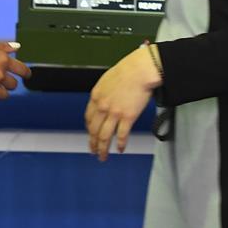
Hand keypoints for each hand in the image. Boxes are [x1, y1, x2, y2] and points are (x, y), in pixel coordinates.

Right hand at [0, 39, 30, 106]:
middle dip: (9, 82)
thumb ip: (2, 46)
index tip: (26, 75)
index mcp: (2, 60)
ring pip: (4, 96)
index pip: (23, 71)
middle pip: (14, 85)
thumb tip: (17, 47)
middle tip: (0, 78)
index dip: (26, 73)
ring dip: (0, 92)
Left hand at [85, 45, 161, 160]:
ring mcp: (114, 113)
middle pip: (94, 130)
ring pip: (104, 136)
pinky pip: (121, 135)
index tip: (90, 134)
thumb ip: (104, 93)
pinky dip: (120, 144)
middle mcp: (102, 106)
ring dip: (102, 149)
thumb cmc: (127, 71)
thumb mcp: (107, 80)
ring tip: (102, 156)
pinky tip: (119, 149)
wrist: (139, 70)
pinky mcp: (127, 117)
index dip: (89, 129)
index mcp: (96, 96)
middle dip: (92, 143)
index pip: (88, 117)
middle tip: (93, 151)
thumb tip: (104, 100)